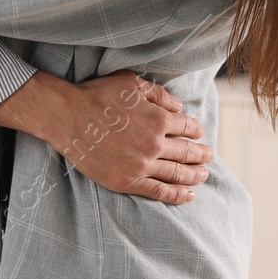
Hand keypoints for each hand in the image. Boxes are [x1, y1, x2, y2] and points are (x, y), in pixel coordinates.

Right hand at [61, 71, 213, 204]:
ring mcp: (142, 165)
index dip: (196, 129)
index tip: (199, 132)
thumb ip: (158, 94)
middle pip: (187, 152)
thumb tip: (179, 107)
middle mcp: (155, 143)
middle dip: (201, 154)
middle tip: (209, 156)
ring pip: (177, 173)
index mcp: (158, 118)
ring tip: (204, 175)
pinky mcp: (128, 181)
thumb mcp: (130, 83)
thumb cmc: (97, 96)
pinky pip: (159, 191)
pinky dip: (177, 195)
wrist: (68, 118)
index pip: (187, 126)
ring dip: (194, 175)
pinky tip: (189, 195)